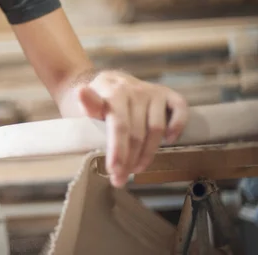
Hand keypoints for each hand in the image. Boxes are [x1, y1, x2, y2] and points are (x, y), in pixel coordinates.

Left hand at [77, 70, 188, 187]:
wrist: (107, 82)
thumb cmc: (96, 98)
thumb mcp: (85, 101)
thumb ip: (88, 103)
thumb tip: (81, 93)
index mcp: (115, 91)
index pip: (119, 125)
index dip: (118, 150)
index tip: (114, 171)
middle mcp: (136, 90)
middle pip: (137, 132)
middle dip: (129, 160)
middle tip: (120, 179)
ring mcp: (153, 92)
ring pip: (156, 128)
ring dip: (148, 153)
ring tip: (136, 169)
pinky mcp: (167, 94)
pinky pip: (179, 109)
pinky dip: (177, 126)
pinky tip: (169, 142)